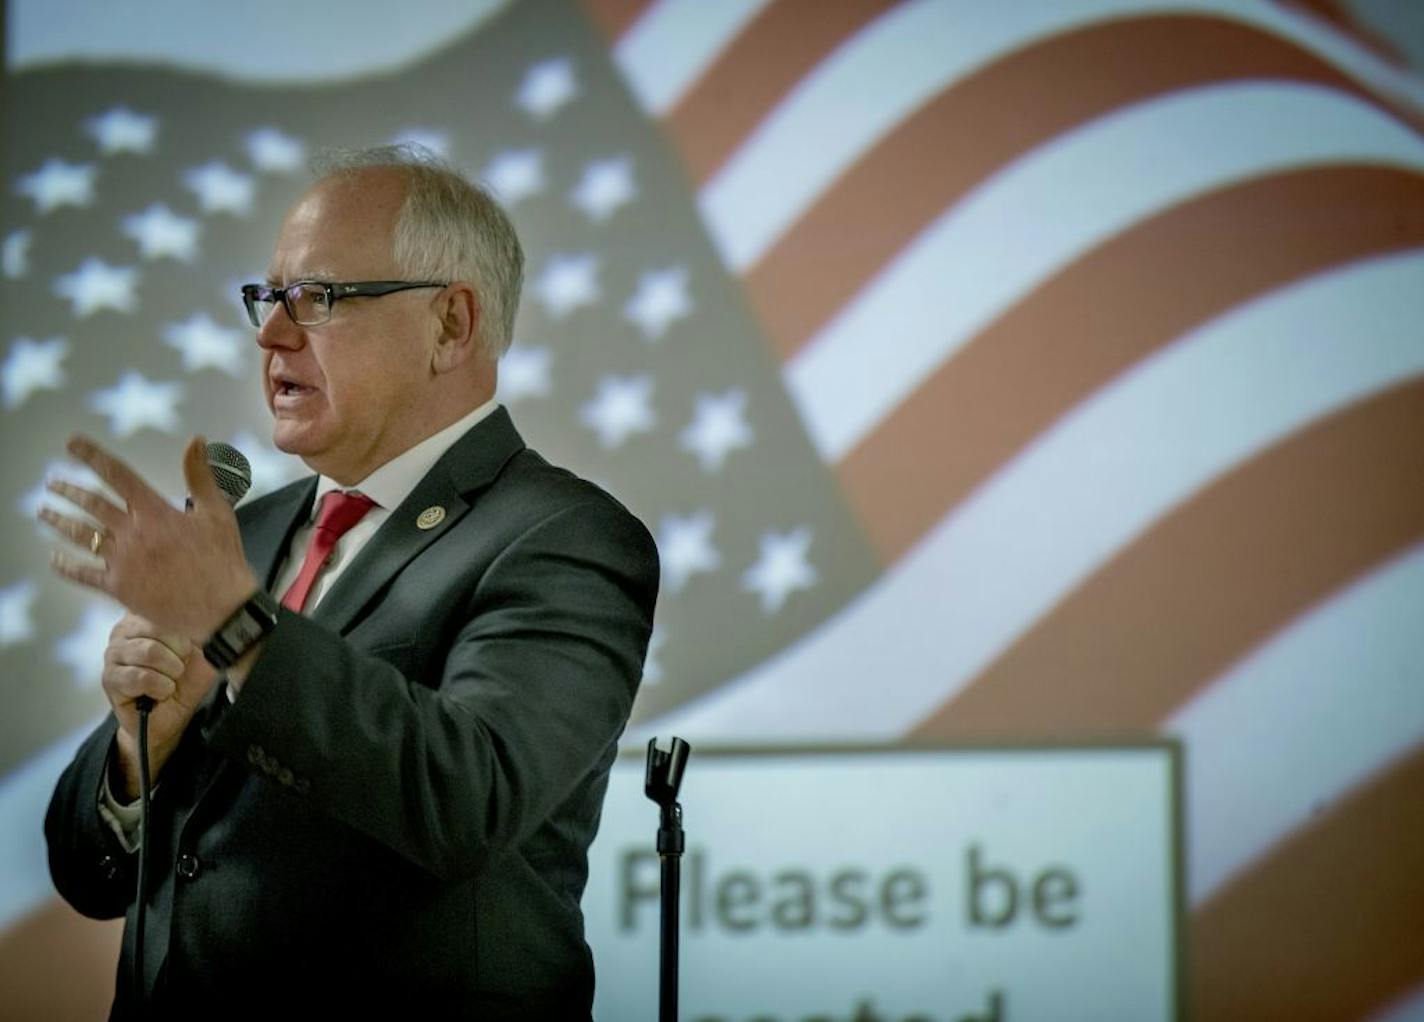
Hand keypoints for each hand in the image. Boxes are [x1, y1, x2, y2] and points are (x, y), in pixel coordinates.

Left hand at [39, 434, 257, 642]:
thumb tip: (195, 440)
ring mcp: (121, 561)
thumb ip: (200, 475)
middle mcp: (131, 533)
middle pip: (91, 504)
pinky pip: (83, 573)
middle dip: (68, 490)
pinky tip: (54, 558)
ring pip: (81, 535)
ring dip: (59, 522)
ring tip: (43, 512)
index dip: (92, 456)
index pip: (117, 475)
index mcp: (154, 512)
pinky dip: (66, 565)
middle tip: (52, 483)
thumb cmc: (222, 559)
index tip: (72, 444)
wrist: (221, 608)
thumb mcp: (217, 511)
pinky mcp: (118, 587)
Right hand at [102, 613, 218, 798]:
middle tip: (181, 668)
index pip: (164, 607)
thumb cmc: (186, 680)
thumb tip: (205, 613)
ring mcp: (113, 653)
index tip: (191, 647)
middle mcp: (124, 630)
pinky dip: (160, 687)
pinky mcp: (109, 678)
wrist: (173, 716)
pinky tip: (161, 692)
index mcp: (146, 616)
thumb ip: (202, 629)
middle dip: (180, 652)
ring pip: (150, 652)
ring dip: (171, 672)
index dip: (186, 630)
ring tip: (172, 680)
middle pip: (157, 627)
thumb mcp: (204, 652)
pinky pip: (140, 676)